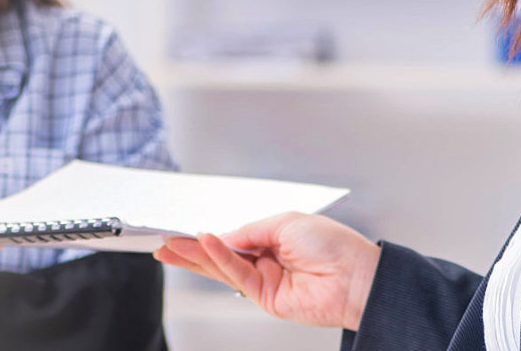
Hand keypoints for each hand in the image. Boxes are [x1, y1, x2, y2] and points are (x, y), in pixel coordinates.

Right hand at [154, 212, 380, 330]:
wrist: (356, 276)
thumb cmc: (333, 245)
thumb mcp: (285, 222)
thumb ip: (249, 231)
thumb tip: (221, 237)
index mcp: (274, 239)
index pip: (233, 238)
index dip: (209, 235)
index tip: (184, 229)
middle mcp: (267, 260)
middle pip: (221, 255)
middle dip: (191, 248)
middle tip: (164, 242)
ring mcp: (265, 281)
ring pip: (222, 268)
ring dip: (195, 256)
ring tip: (169, 246)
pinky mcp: (266, 298)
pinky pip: (237, 275)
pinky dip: (219, 258)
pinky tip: (204, 244)